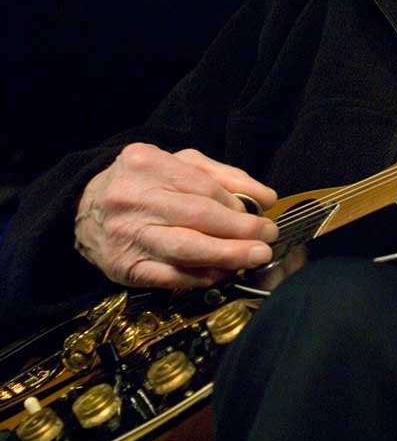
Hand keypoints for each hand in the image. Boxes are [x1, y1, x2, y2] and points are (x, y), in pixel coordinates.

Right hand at [74, 143, 278, 288]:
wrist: (84, 209)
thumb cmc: (144, 183)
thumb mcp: (180, 164)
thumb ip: (224, 176)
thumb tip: (265, 197)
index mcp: (148, 164)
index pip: (205, 187)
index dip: (238, 205)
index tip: (262, 215)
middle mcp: (134, 199)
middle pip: (198, 217)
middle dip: (240, 231)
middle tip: (268, 239)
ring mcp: (127, 235)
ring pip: (185, 248)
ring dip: (226, 256)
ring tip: (254, 257)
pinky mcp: (124, 267)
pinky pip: (169, 276)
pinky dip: (200, 277)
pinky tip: (222, 274)